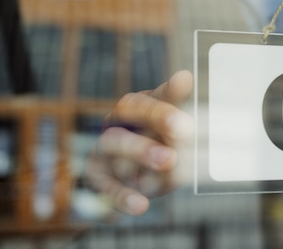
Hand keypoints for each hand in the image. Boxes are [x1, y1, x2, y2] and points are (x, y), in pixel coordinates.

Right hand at [82, 70, 193, 215]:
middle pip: (128, 112)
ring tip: (169, 160)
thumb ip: (180, 113)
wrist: (137, 183)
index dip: (168, 92)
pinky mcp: (97, 178)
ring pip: (115, 143)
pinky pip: (106, 186)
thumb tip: (185, 77)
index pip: (149, 95)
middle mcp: (117, 123)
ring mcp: (104, 150)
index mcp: (138, 107)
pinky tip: (140, 205)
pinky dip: (122, 196)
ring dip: (142, 151)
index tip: (185, 84)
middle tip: (185, 128)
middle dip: (158, 118)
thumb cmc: (161, 148)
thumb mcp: (175, 134)